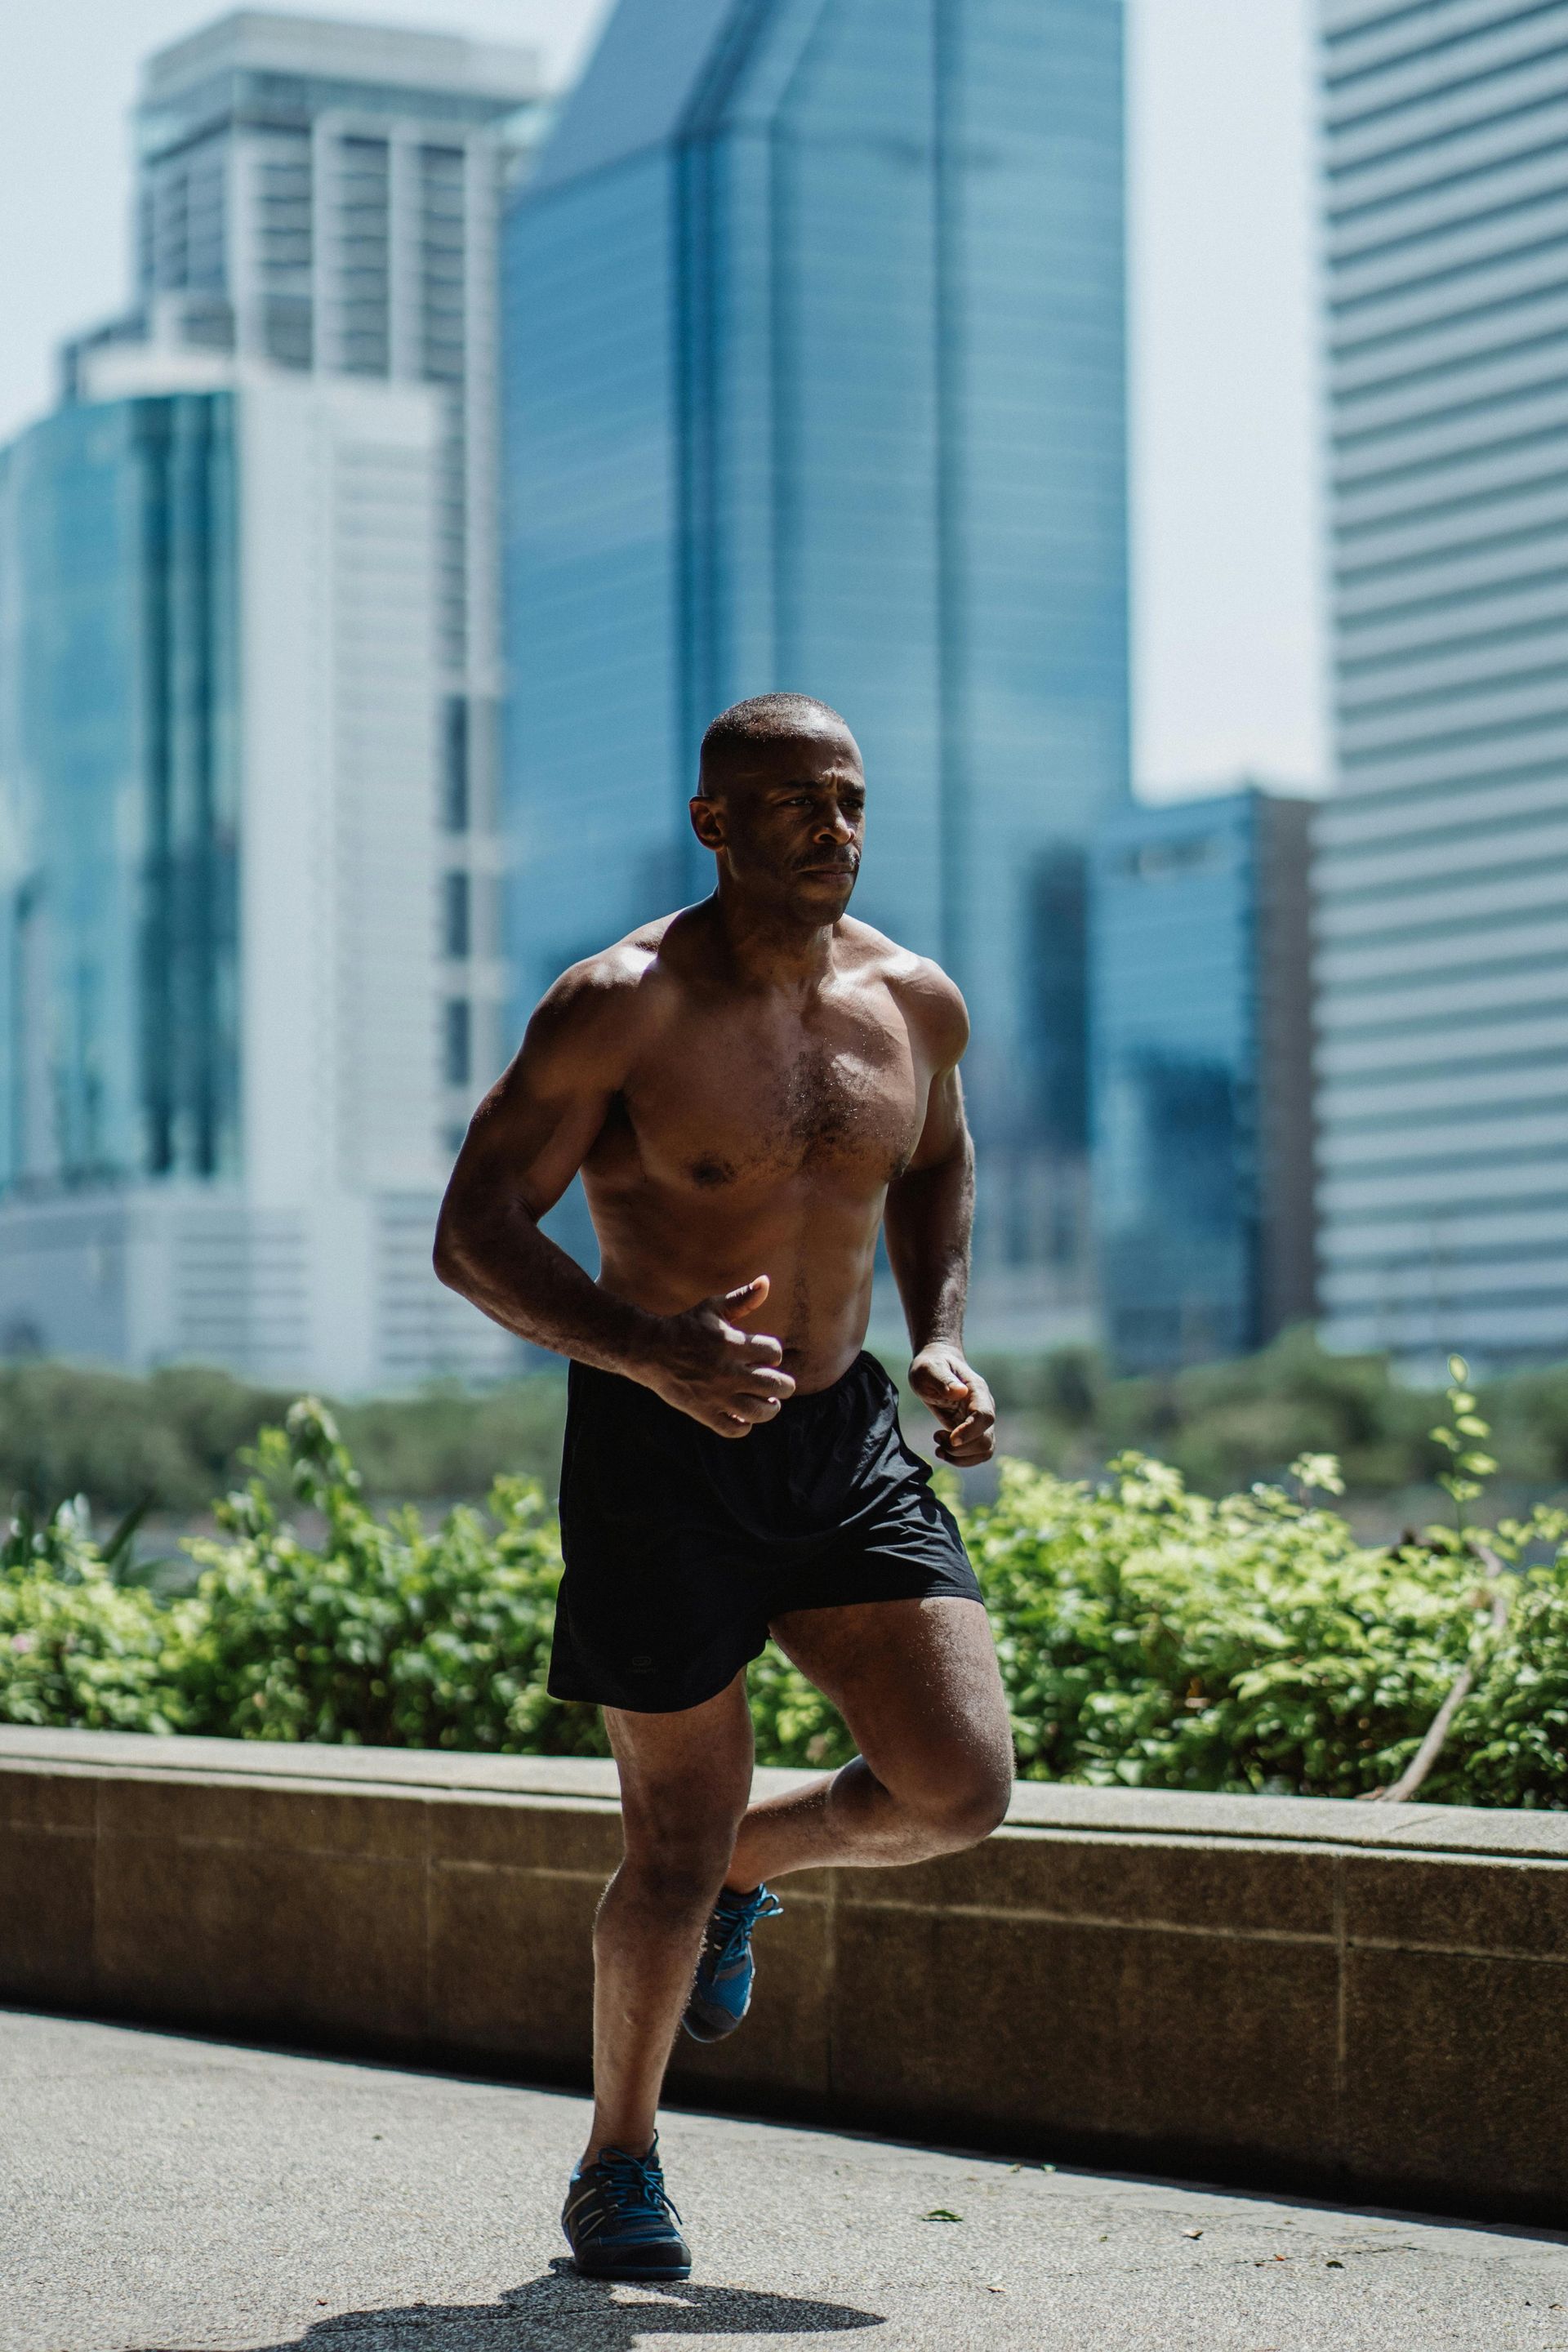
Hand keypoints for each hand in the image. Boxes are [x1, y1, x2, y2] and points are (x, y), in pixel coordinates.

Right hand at [638, 1276, 795, 1436]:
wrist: (649, 1350)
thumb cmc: (686, 1327)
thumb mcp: (713, 1308)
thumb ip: (742, 1298)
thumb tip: (766, 1281)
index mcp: (732, 1344)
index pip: (774, 1352)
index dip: (774, 1353)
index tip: (765, 1354)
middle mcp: (728, 1372)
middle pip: (776, 1386)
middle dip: (784, 1386)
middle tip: (780, 1385)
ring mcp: (716, 1395)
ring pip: (759, 1412)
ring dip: (769, 1408)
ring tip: (768, 1403)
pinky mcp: (704, 1412)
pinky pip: (735, 1430)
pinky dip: (744, 1425)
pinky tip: (742, 1415)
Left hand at [910, 1342, 994, 1466]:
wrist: (936, 1367)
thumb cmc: (931, 1365)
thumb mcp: (929, 1369)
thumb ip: (943, 1379)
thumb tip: (959, 1392)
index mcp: (977, 1391)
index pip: (984, 1416)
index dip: (970, 1431)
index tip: (951, 1439)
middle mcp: (984, 1407)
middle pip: (986, 1440)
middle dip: (960, 1448)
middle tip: (936, 1437)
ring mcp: (981, 1421)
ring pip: (985, 1451)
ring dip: (960, 1457)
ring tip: (939, 1446)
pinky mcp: (973, 1432)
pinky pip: (976, 1454)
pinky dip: (960, 1459)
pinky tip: (942, 1450)